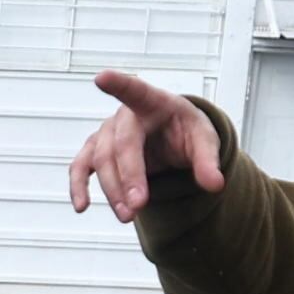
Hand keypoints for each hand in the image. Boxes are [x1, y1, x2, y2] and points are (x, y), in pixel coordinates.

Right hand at [64, 70, 222, 222]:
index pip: (135, 90)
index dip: (118, 84)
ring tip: (127, 216)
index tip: (101, 77)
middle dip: (127, 176)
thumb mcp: (204, 140)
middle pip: (120, 144)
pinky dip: (79, 186)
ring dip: (112, 190)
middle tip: (138, 206)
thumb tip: (215, 184)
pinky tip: (81, 206)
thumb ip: (208, 161)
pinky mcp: (97, 151)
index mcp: (153, 102)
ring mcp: (107, 133)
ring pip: (101, 161)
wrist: (171, 138)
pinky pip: (82, 167)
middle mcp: (124, 115)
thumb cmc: (185, 131)